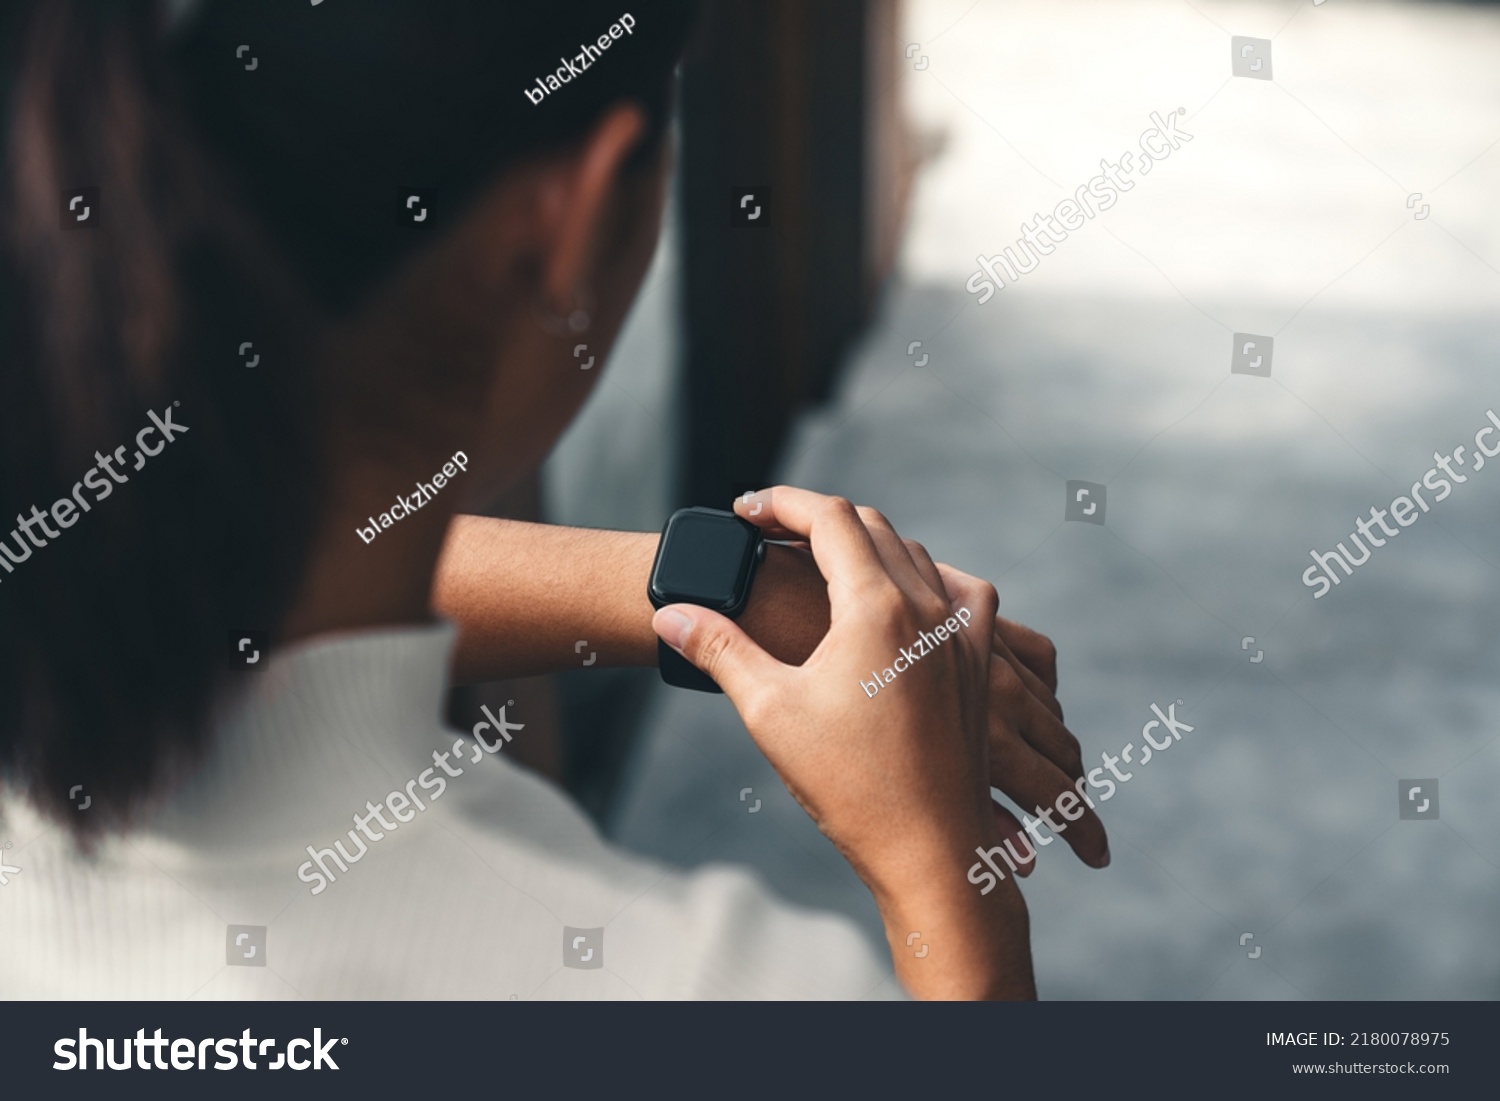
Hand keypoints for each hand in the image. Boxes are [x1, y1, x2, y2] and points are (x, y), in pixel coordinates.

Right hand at [653, 486, 1033, 998]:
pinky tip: (912, 594)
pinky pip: (963, 589)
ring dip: (867, 542)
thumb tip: (669, 614)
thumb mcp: (769, 711)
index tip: (743, 512)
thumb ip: (718, 649)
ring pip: (916, 553)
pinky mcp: (980, 663)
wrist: (930, 850)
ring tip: (825, 561)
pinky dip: (928, 574)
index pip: (829, 517)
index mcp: (877, 606)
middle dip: (816, 519)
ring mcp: (962, 632)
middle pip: (872, 525)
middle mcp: (928, 606)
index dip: (781, 503)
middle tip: (770, 536)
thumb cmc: (850, 785)